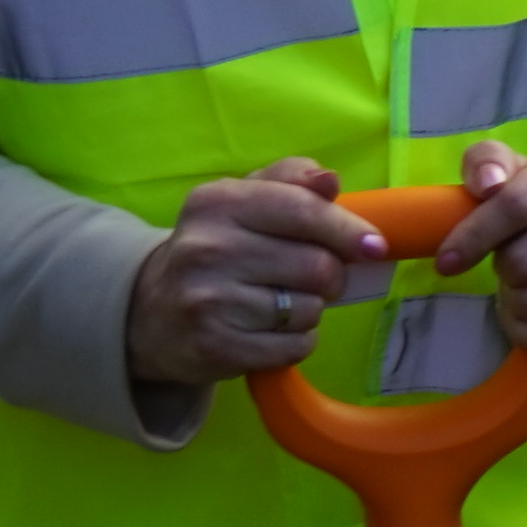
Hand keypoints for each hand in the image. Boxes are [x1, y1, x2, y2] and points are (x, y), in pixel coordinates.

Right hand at [124, 159, 389, 389]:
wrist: (152, 312)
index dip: (349, 230)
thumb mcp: (242, 202)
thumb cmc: (217, 249)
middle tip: (311, 278)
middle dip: (331, 276)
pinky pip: (295, 347)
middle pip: (318, 265)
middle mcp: (207, 248)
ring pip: (309, 309)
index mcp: (217, 202)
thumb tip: (329, 179)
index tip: (375, 246)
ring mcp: (207, 300)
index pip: (304, 210)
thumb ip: (289, 181)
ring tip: (278, 303)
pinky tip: (269, 331)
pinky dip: (297, 342)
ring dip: (310, 310)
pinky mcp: (215, 346)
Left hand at [435, 141, 526, 357]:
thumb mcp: (520, 172)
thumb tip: (486, 183)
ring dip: (517, 304)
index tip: (447, 262)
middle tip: (510, 268)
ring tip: (524, 291)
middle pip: (525, 262)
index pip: (516, 204)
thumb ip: (488, 161)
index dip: (474, 236)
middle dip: (504, 271)